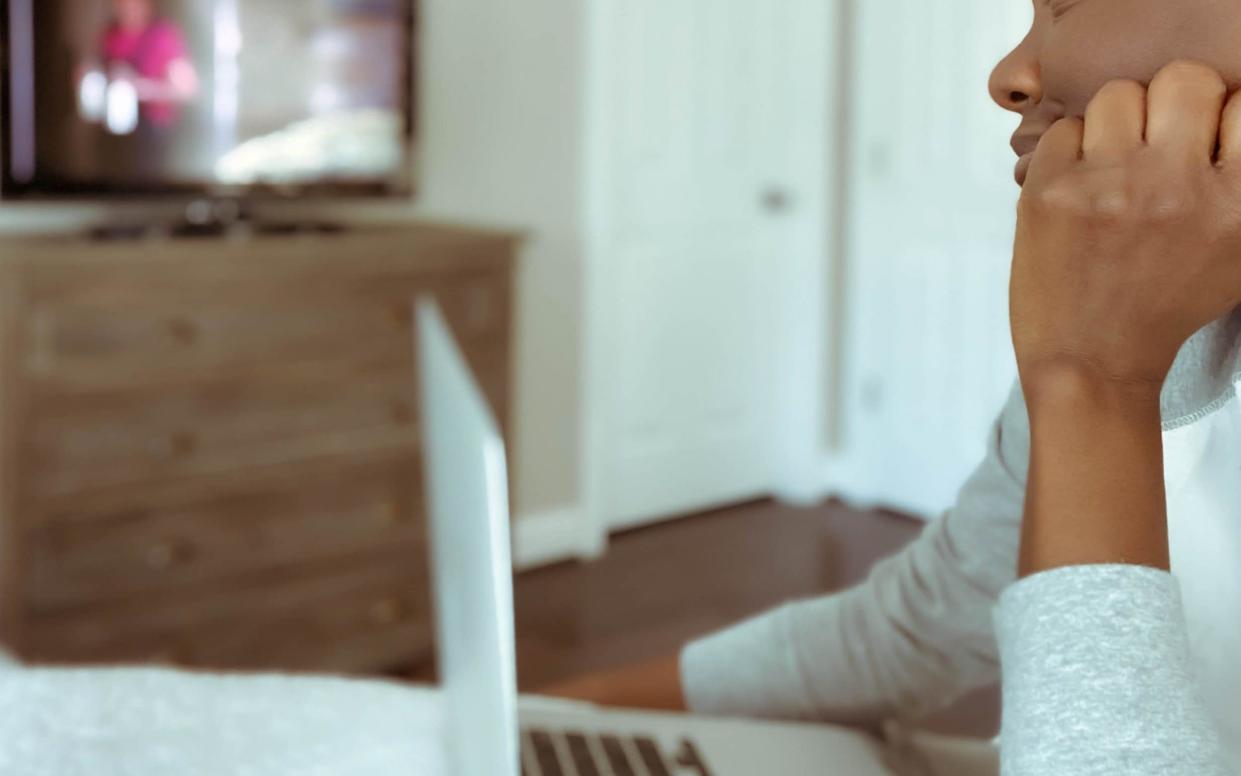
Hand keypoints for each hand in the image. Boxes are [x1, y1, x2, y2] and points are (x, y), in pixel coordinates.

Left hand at [1011, 60, 1240, 397]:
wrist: (1092, 361)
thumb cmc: (1163, 307)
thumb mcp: (1235, 251)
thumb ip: (1239, 183)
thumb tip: (1228, 122)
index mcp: (1236, 201)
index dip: (1220, 116)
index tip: (1202, 141)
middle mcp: (1176, 185)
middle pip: (1182, 79)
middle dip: (1170, 103)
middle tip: (1155, 140)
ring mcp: (1109, 184)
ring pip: (1118, 94)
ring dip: (1116, 123)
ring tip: (1112, 164)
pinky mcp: (1050, 191)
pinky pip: (1063, 129)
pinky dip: (1070, 151)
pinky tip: (1077, 187)